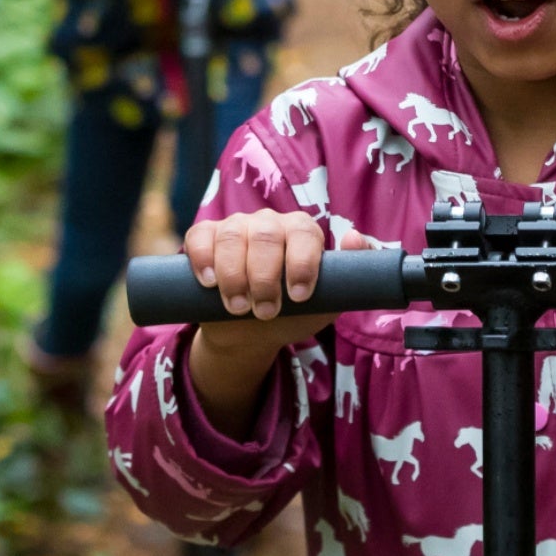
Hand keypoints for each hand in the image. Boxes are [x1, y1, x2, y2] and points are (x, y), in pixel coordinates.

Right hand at [181, 210, 366, 355]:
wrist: (252, 333)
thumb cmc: (295, 312)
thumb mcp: (328, 300)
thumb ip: (352, 270)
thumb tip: (355, 237)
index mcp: (302, 231)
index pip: (304, 233)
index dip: (301, 264)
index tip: (298, 297)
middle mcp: (269, 222)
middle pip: (266, 235)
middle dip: (264, 277)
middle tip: (265, 311)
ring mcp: (236, 226)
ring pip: (231, 236)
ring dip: (234, 276)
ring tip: (239, 308)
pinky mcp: (206, 237)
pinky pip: (200, 236)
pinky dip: (203, 258)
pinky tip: (210, 282)